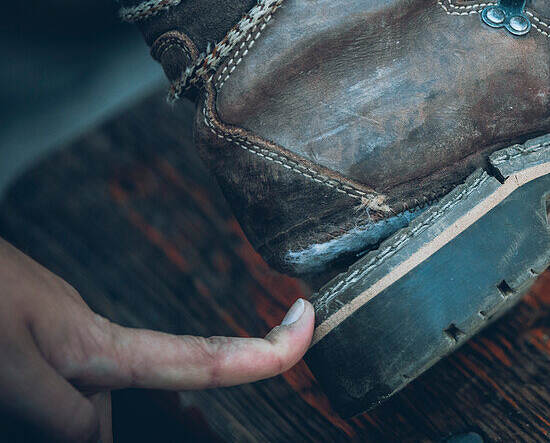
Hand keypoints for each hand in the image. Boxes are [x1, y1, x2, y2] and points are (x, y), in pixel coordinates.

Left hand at [0, 238, 313, 440]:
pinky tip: (8, 375)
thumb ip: (61, 406)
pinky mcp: (19, 327)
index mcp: (92, 346)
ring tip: (12, 379)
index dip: (258, 352)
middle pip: (102, 412)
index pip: (195, 357)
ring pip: (60, 404)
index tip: (308, 328)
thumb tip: (96, 435)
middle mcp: (80, 339)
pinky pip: (36, 381)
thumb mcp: (9, 362)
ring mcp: (45, 331)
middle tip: (44, 417)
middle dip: (82, 430)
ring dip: (45, 415)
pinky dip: (25, 395)